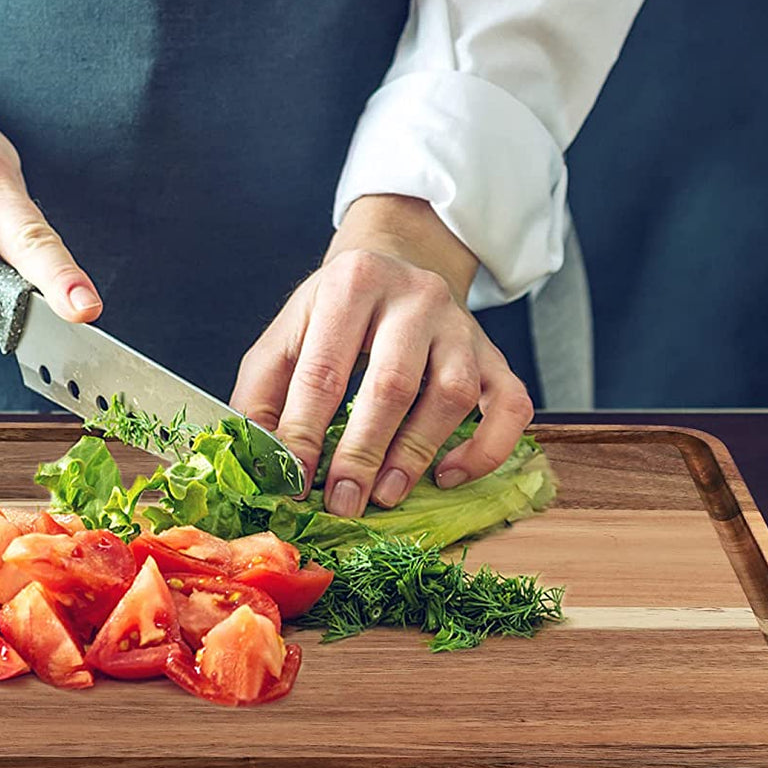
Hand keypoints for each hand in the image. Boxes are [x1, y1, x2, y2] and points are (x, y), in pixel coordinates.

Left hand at [231, 195, 533, 515]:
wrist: (394, 265)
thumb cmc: (332, 314)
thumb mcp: (286, 335)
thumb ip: (263, 393)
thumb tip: (257, 463)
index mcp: (353, 282)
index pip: (324, 370)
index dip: (305, 432)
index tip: (292, 481)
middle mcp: (415, 296)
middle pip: (391, 385)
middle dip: (362, 452)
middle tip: (342, 502)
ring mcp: (462, 325)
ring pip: (451, 396)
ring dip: (416, 454)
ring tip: (385, 493)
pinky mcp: (495, 354)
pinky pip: (510, 405)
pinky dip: (486, 447)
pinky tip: (449, 475)